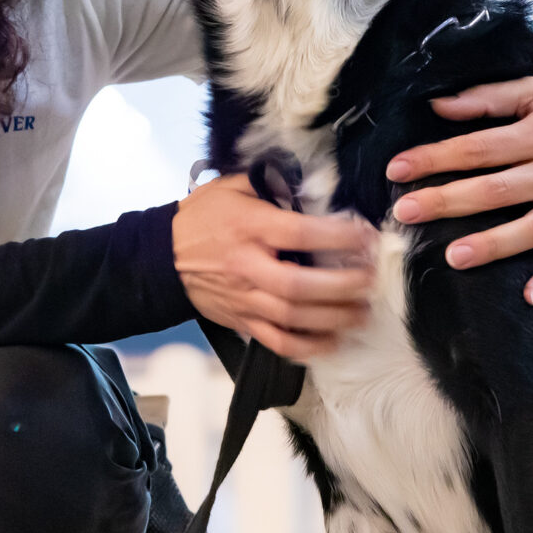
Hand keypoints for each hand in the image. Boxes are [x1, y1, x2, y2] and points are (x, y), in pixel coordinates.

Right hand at [173, 175, 375, 359]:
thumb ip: (273, 185)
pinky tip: (334, 340)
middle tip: (370, 279)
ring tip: (362, 311)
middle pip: (300, 286)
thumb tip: (315, 187)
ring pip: (293, 318)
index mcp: (249, 228)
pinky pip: (278, 342)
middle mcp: (247, 267)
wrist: (161, 257)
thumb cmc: (202, 218)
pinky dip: (308, 347)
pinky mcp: (242, 322)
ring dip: (334, 318)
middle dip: (342, 285)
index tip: (366, 236)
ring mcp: (245, 299)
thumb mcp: (233, 187)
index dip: (339, 237)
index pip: (300, 234)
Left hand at [383, 79, 532, 304]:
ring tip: (455, 257)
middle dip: (449, 201)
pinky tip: (530, 295)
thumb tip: (438, 106)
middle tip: (407, 213)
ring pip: (531, 228)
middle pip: (497, 189)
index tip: (398, 168)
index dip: (437, 158)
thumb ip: (488, 97)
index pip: (479, 148)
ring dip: (495, 244)